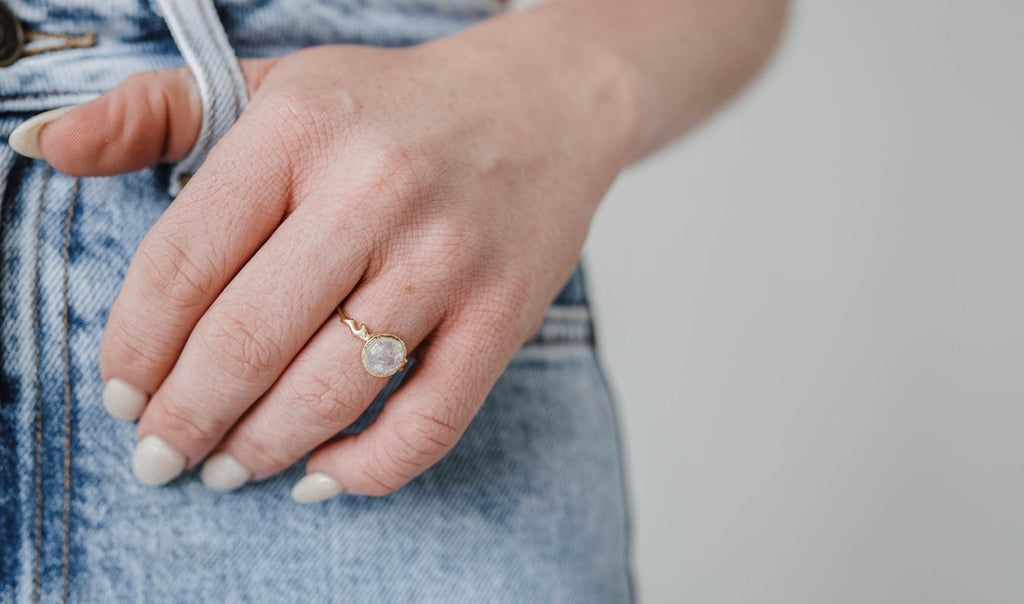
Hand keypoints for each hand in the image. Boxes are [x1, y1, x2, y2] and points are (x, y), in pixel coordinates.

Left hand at [20, 21, 639, 498]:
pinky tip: (326, 473)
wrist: (543, 105)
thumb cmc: (400, 107)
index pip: (182, 263)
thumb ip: (158, 111)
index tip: (124, 394)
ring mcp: (445, 257)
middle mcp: (373, 192)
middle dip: (185, 421)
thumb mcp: (277, 85)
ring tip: (229, 468)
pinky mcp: (503, 311)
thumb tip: (47, 145)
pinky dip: (369, 468)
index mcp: (299, 129)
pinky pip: (429, 419)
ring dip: (261, 450)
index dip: (136, 347)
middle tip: (161, 458)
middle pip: (246, 341)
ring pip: (329, 390)